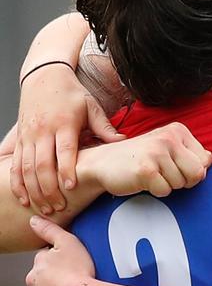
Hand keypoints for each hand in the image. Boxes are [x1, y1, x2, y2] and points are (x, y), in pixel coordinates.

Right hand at [12, 64, 125, 213]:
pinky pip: (14, 165)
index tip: (71, 188)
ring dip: (33, 191)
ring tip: (43, 208)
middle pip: (42, 165)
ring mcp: (29, 136)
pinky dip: (17, 183)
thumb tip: (122, 141)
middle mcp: (43, 131)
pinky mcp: (20, 138)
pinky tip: (23, 197)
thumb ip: (104, 126)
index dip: (66, 170)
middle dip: (48, 189)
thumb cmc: (72, 93)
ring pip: (25, 168)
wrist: (45, 77)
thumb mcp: (91, 105)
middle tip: (58, 207)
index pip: (64, 151)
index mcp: (64, 123)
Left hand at [26, 216, 94, 285]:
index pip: (45, 257)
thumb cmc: (77, 270)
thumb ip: (50, 229)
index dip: (59, 257)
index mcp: (38, 264)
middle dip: (56, 274)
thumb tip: (34, 221)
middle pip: (44, 275)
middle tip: (74, 273)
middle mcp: (33, 282)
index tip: (70, 259)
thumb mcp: (67, 241)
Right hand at [84, 122, 211, 196]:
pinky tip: (144, 181)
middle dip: (184, 181)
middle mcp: (169, 138)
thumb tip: (209, 161)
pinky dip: (156, 192)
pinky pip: (165, 191)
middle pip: (197, 173)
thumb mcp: (167, 148)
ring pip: (181, 184)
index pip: (205, 159)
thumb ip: (190, 153)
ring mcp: (157, 153)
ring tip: (152, 174)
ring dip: (167, 185)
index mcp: (178, 130)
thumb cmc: (140, 157)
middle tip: (165, 175)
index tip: (175, 167)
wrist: (103, 162)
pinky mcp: (146, 170)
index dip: (192, 171)